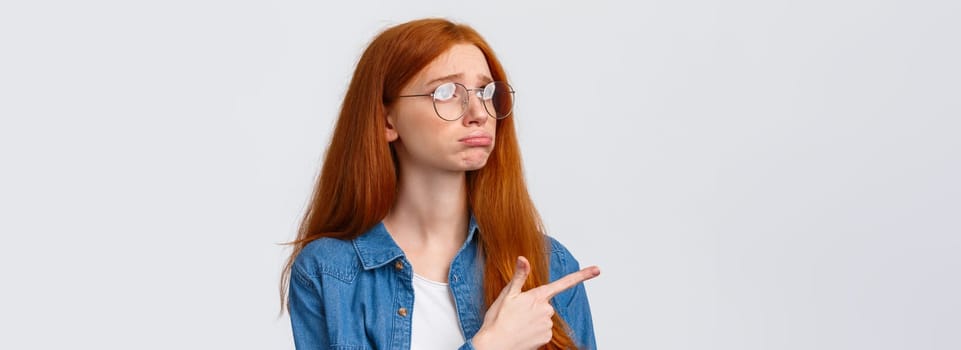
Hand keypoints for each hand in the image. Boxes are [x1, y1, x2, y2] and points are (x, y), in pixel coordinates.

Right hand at [472, 256, 599, 349]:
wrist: (495, 345)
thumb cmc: (498, 320)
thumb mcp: (507, 294)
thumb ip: (519, 276)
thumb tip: (523, 258)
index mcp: (538, 296)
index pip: (564, 283)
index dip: (582, 276)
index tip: (597, 270)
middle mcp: (546, 310)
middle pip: (545, 305)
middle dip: (534, 307)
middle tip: (517, 314)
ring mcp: (548, 325)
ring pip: (544, 319)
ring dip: (533, 320)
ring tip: (518, 324)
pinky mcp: (547, 338)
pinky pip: (544, 331)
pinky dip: (535, 332)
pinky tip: (523, 333)